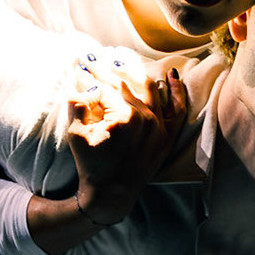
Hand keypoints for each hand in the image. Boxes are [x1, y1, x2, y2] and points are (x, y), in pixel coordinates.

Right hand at [64, 56, 190, 225]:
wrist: (111, 194)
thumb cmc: (91, 164)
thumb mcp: (76, 133)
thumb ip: (79, 102)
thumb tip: (83, 78)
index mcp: (123, 117)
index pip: (105, 88)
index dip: (90, 77)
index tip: (81, 66)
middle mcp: (146, 119)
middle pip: (126, 85)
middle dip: (108, 71)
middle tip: (95, 60)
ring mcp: (159, 128)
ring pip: (150, 90)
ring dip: (135, 74)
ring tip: (121, 63)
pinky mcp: (167, 137)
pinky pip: (178, 109)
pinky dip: (176, 91)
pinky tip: (171, 76)